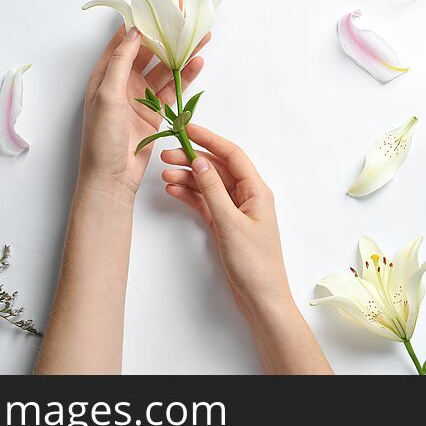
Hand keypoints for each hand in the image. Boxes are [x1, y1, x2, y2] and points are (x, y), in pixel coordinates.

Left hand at [78, 27, 207, 200]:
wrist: (112, 179)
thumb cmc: (101, 140)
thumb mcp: (108, 96)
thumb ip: (121, 62)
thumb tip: (133, 32)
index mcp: (105, 75)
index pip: (123, 40)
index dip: (141, 21)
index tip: (158, 5)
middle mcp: (122, 83)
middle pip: (147, 51)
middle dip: (166, 34)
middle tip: (185, 17)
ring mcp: (140, 97)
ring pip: (163, 69)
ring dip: (180, 54)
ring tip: (199, 36)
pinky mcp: (155, 113)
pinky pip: (172, 89)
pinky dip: (184, 76)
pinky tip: (197, 62)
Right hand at [160, 124, 292, 318]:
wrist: (260, 297)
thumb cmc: (254, 263)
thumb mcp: (230, 223)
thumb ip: (213, 192)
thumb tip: (200, 163)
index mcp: (256, 190)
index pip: (232, 155)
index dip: (209, 139)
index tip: (187, 128)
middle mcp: (246, 195)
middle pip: (217, 168)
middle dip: (192, 159)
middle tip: (166, 155)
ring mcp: (235, 210)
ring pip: (208, 185)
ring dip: (188, 177)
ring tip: (164, 174)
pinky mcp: (224, 224)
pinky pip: (205, 202)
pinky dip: (189, 195)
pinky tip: (172, 190)